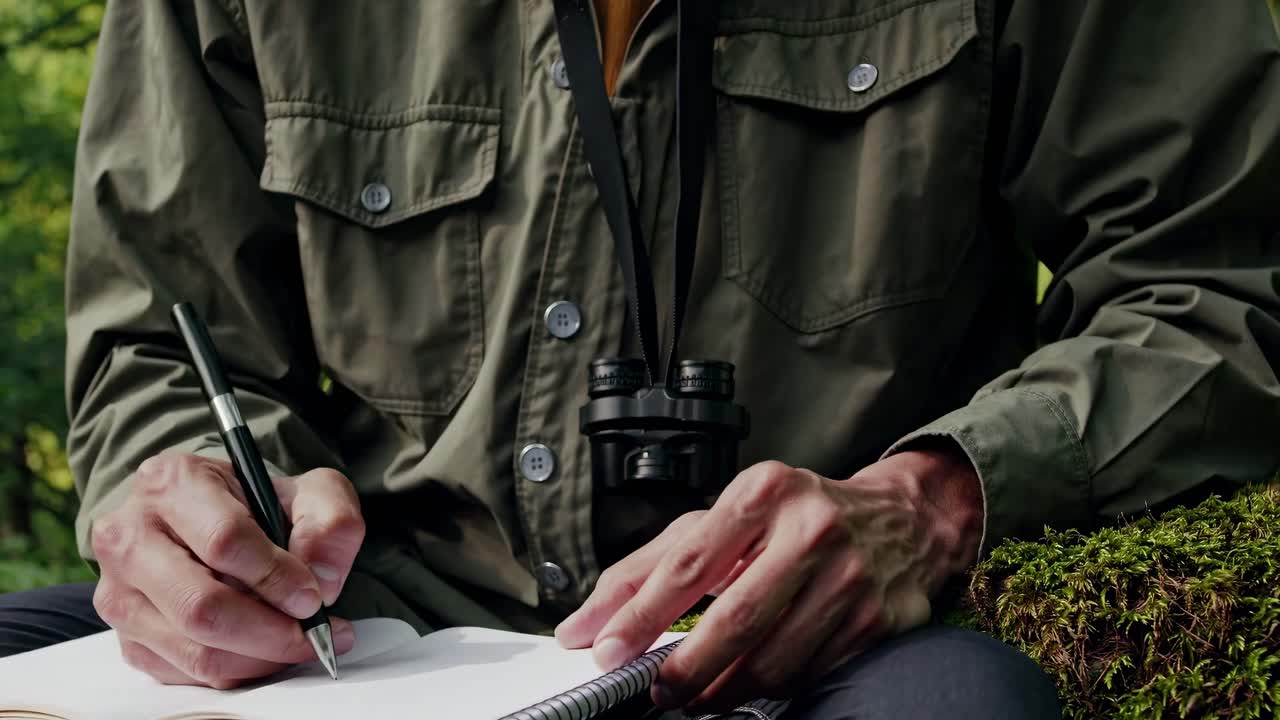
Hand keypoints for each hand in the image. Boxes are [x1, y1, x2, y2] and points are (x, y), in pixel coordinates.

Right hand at [90, 453, 365, 688]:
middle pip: (200, 606)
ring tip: (299, 643)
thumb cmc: (261, 506)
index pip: (223, 541)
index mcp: (171, 483)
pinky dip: (237, 671)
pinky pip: (185, 673)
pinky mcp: (127, 637)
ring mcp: (118, 592)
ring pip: (193, 649)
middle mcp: (129, 536)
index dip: (276, 577)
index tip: (314, 597)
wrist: (214, 521)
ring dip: (258, 658)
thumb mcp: (311, 491)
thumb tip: (323, 577)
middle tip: (314, 633)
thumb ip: (331, 522)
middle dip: (269, 631)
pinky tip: (266, 650)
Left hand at [555, 447, 982, 712]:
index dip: (643, 614)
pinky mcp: (876, 619)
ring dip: (722, 690)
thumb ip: (648, 568)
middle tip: (657, 689)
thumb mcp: (721, 521)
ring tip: (696, 694)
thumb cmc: (796, 517)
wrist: (903, 520)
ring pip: (772, 658)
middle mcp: (812, 529)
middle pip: (735, 618)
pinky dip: (766, 689)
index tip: (607, 650)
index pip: (690, 562)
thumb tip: (583, 626)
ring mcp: (850, 576)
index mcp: (765, 493)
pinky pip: (807, 673)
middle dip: (685, 668)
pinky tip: (745, 683)